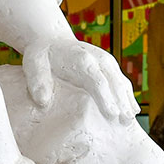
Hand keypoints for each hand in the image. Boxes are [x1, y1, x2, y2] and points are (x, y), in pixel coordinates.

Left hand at [23, 37, 138, 122]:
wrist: (52, 40)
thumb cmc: (42, 55)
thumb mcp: (33, 64)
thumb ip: (36, 82)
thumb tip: (42, 102)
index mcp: (81, 59)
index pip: (97, 81)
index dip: (106, 98)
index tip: (112, 114)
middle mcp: (98, 59)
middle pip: (114, 82)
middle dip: (121, 102)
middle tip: (126, 122)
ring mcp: (106, 62)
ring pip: (121, 82)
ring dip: (127, 100)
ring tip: (131, 120)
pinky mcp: (109, 67)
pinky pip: (121, 82)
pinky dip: (127, 96)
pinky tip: (131, 111)